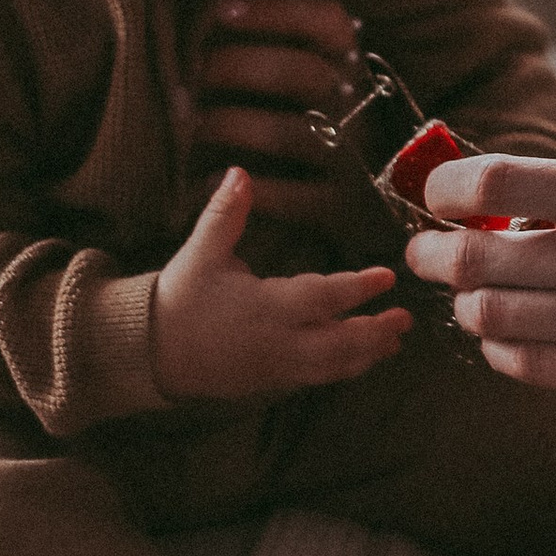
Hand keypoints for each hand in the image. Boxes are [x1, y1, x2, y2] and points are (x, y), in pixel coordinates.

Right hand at [151, 167, 412, 401]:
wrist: (150, 353)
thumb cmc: (180, 299)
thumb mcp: (201, 253)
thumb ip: (225, 214)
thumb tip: (239, 172)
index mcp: (264, 307)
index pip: (322, 298)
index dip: (357, 288)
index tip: (387, 277)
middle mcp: (277, 342)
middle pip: (338, 344)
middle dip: (375, 333)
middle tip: (405, 319)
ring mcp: (276, 368)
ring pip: (332, 368)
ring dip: (366, 355)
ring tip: (394, 342)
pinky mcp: (271, 383)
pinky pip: (315, 380)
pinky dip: (342, 370)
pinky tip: (360, 359)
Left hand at [187, 0, 361, 230]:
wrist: (396, 203)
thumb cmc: (330, 129)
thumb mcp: (329, 83)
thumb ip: (287, 50)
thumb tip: (216, 11)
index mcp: (359, 68)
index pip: (328, 22)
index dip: (274, 11)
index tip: (220, 10)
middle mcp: (365, 109)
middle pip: (304, 74)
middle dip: (238, 67)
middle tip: (190, 72)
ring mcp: (359, 162)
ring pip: (292, 133)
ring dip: (230, 124)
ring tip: (188, 124)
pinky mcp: (345, 211)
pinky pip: (293, 198)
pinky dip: (244, 187)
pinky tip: (204, 180)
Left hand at [403, 154, 555, 423]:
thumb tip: (518, 202)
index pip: (495, 181)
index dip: (445, 186)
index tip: (438, 192)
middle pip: (473, 255)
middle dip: (432, 251)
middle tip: (424, 250)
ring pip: (489, 315)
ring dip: (466, 302)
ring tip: (472, 294)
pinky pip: (529, 365)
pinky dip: (503, 346)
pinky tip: (512, 334)